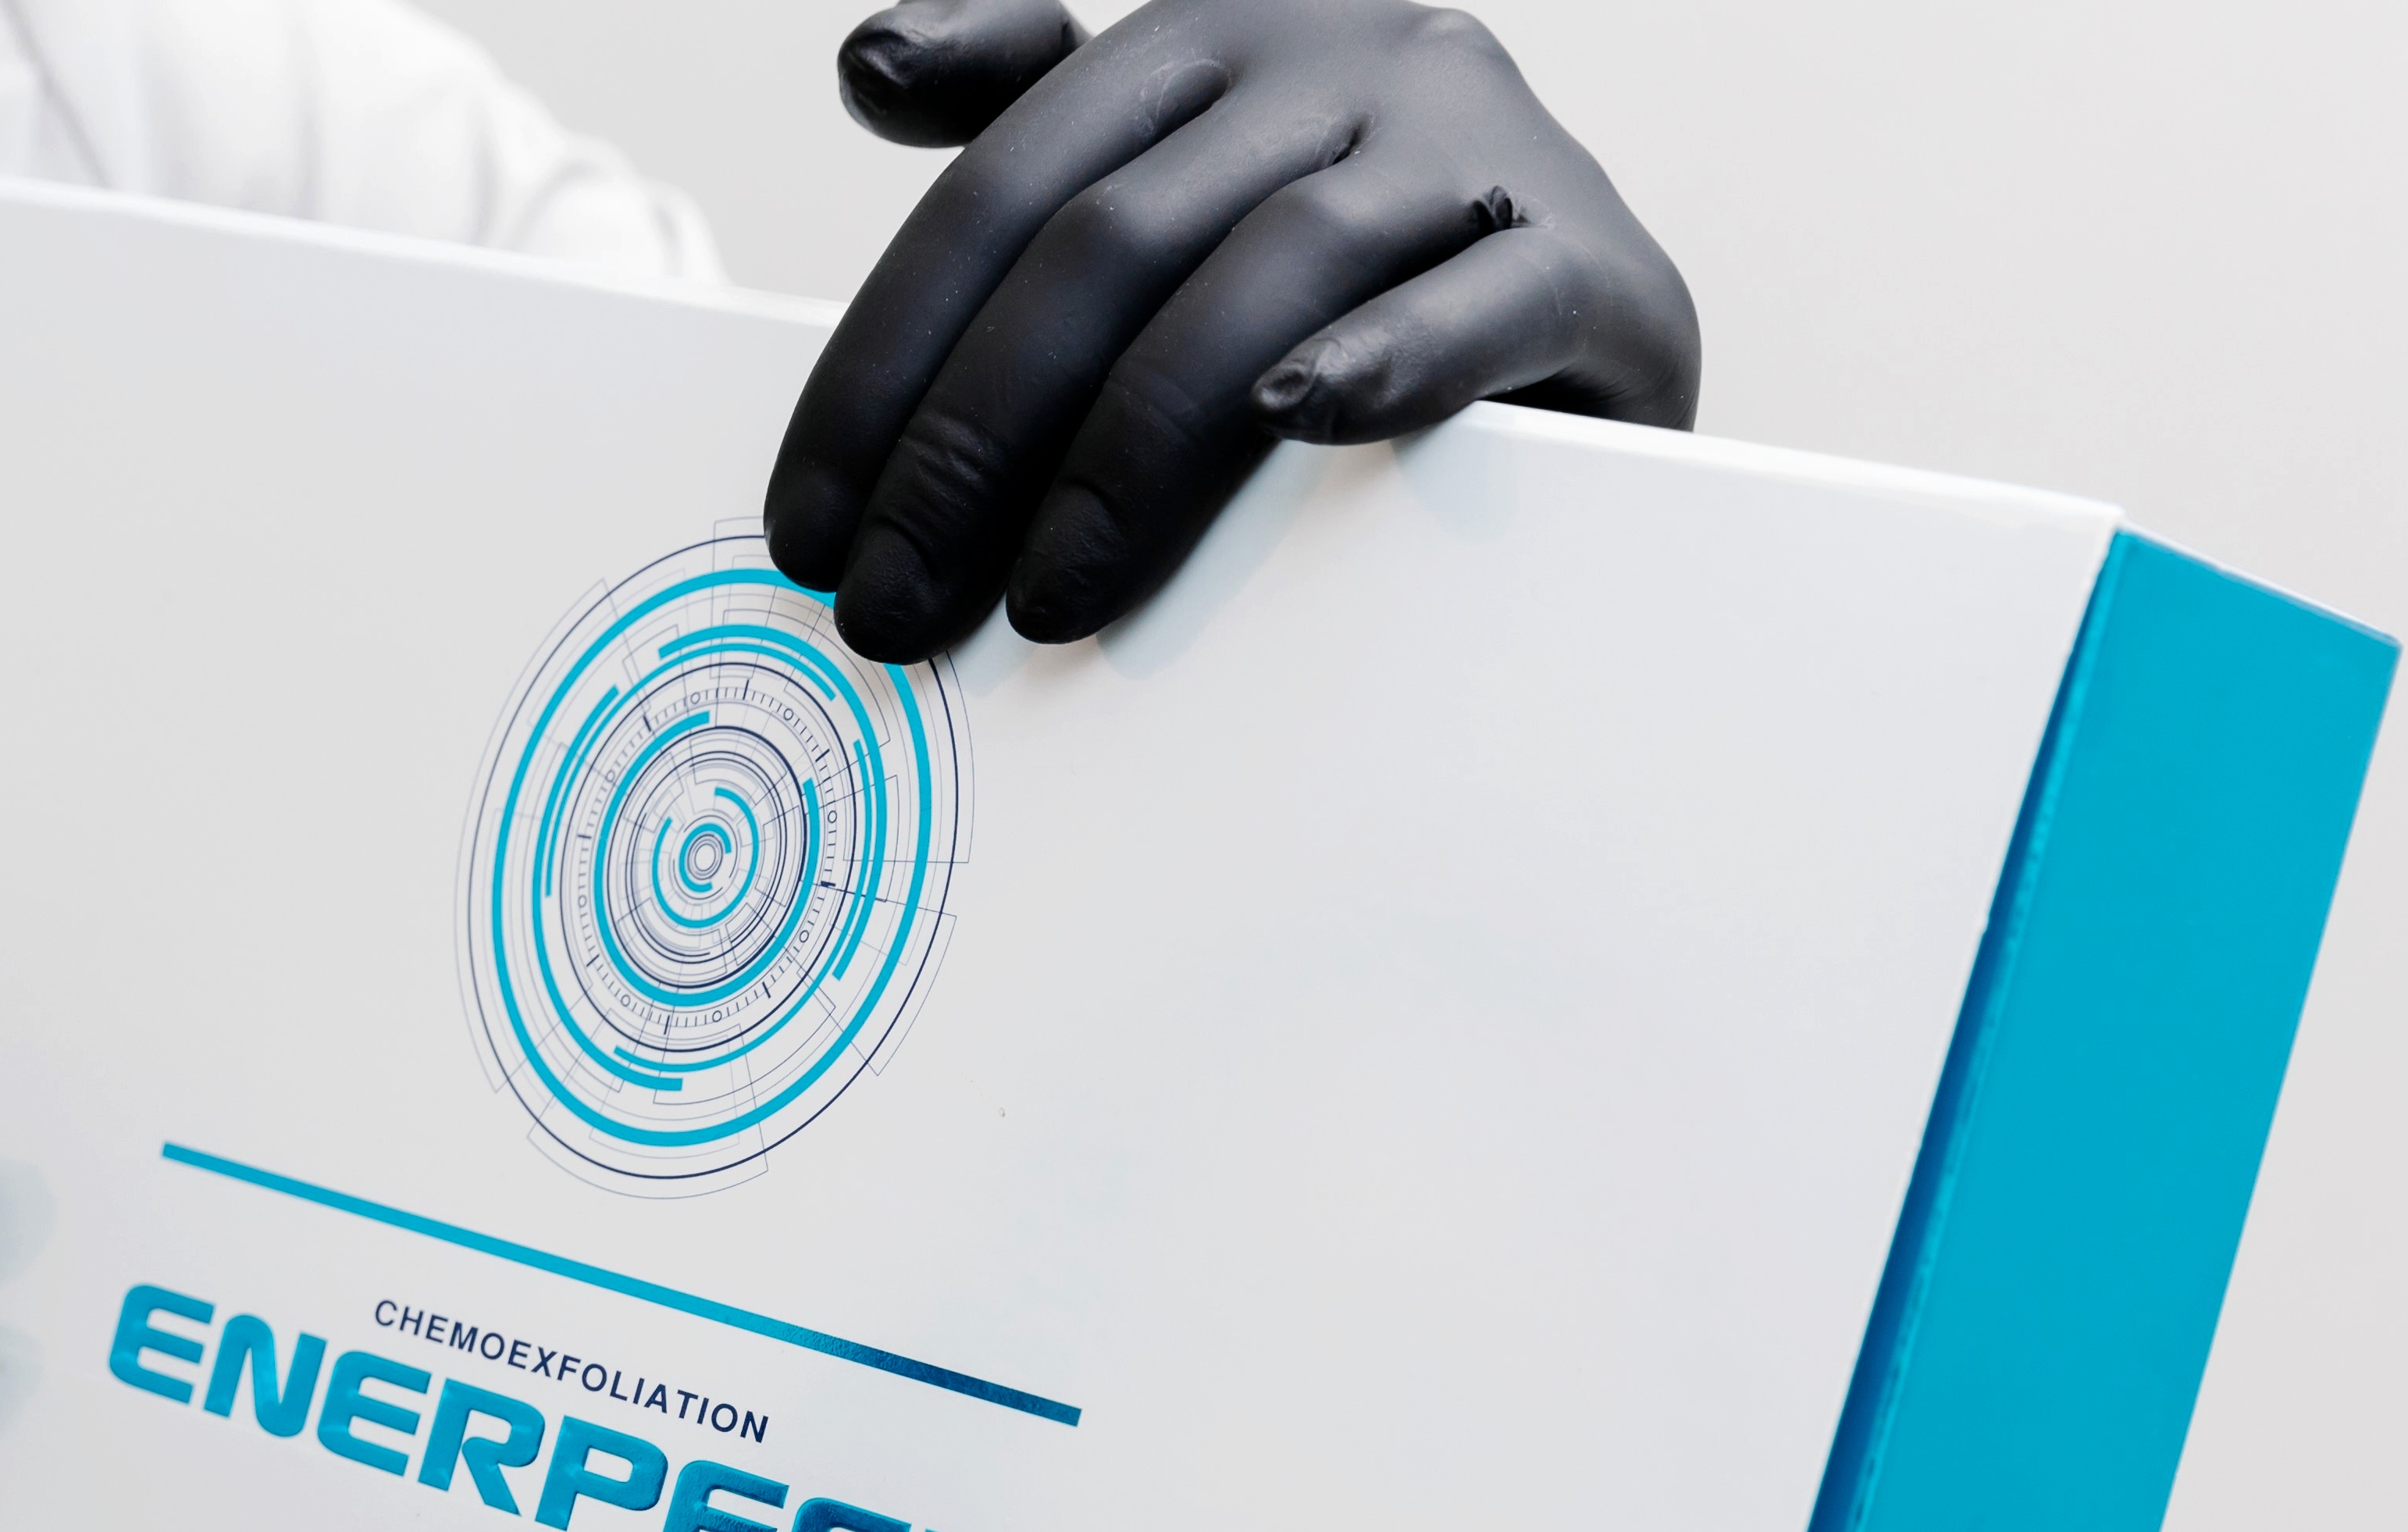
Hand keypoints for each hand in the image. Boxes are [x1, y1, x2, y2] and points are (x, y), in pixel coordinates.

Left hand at [775, 0, 1700, 660]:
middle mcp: (1346, 55)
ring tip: (1050, 596)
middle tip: (898, 599)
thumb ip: (1026, 126)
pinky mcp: (1596, 264)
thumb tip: (868, 61)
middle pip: (1111, 242)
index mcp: (1217, 31)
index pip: (1004, 187)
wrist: (1592, 351)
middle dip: (977, 437)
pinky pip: (1483, 302)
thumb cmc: (1344, 284)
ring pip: (1271, 273)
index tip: (811, 524)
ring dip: (1136, 446)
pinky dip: (1388, 360)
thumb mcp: (1176, 185)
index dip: (886, 359)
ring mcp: (1478, 147)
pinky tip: (1299, 422)